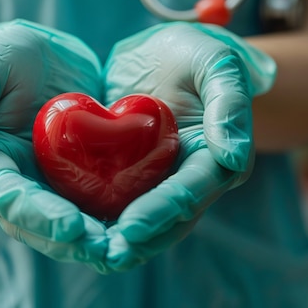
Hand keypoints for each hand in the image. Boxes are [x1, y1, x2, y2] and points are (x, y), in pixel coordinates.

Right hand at [0, 19, 109, 272]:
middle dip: (75, 241)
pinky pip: (97, 203)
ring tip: (130, 248)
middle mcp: (18, 186)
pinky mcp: (80, 177)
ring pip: (72, 224)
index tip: (71, 226)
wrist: (35, 56)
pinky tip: (146, 223)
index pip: (10, 199)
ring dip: (98, 241)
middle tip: (111, 250)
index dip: (39, 215)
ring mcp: (50, 185)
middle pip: (42, 225)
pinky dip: (118, 217)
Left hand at [103, 22, 275, 270]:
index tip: (132, 227)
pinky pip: (115, 200)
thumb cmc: (194, 53)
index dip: (163, 211)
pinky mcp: (129, 174)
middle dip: (139, 239)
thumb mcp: (216, 61)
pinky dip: (98, 216)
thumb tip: (235, 156)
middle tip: (106, 255)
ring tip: (86, 252)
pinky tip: (71, 228)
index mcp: (217, 157)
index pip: (191, 191)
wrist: (159, 52)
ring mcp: (158, 179)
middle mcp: (189, 177)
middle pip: (168, 219)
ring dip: (118, 239)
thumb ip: (229, 102)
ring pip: (142, 218)